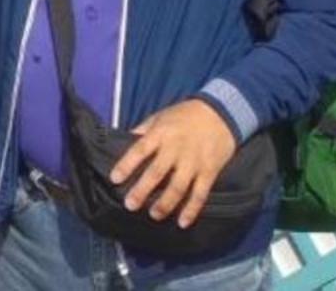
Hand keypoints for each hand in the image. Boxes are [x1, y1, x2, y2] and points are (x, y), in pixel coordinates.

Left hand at [110, 98, 238, 226]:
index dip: (126, 164)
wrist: (221, 113)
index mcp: (161, 133)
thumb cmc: (184, 115)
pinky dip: (192, 210)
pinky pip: (200, 194)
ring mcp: (193, 162)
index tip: (115, 179)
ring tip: (154, 215)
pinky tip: (182, 222)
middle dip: (142, 190)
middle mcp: (176, 149)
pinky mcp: (209, 172)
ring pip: (178, 187)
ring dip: (165, 204)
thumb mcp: (160, 116)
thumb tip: (124, 141)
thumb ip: (143, 130)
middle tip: (130, 205)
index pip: (139, 150)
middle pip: (157, 173)